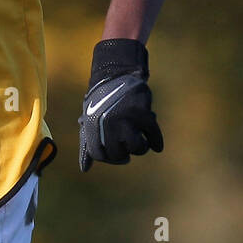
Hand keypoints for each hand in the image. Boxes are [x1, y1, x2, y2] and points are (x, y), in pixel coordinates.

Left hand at [78, 38, 162, 171]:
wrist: (117, 73)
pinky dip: (156, 141)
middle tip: (128, 146)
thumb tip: (84, 169)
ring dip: (141, 147)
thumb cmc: (101, 101)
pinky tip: (157, 146)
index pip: (100, 155)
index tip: (119, 155)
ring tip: (140, 141)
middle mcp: (106, 124)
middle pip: (118, 154)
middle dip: (125, 153)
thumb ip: (87, 144)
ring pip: (136, 147)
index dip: (110, 158)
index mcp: (91, 126)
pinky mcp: (141, 111)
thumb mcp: (90, 120)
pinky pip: (152, 133)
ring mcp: (124, 118)